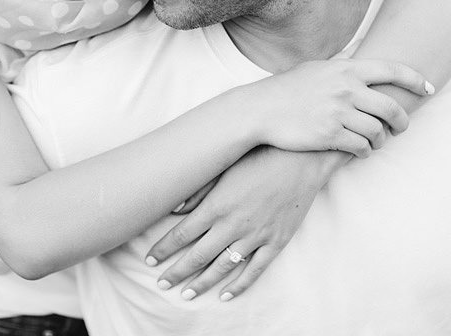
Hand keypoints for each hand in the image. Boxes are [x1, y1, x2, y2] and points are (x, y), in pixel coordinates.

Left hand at [145, 147, 337, 301]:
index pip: (181, 234)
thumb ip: (199, 191)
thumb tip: (174, 208)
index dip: (163, 249)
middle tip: (161, 283)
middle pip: (198, 256)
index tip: (150, 259)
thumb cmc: (259, 157)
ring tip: (186, 294)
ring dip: (202, 283)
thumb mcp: (224, 168)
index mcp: (217, 206)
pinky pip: (255, 270)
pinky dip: (239, 285)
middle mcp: (232, 225)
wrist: (300, 160)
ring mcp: (255, 236)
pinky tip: (225, 295)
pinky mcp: (275, 242)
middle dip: (176, 271)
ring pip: (223, 267)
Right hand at [243, 58, 432, 155]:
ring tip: (375, 143)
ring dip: (381, 141)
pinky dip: (365, 151)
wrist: (261, 110)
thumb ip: (343, 64)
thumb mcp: (317, 68)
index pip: (392, 70)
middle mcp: (346, 89)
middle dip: (402, 122)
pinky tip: (360, 151)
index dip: (415, 79)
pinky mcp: (330, 135)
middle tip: (401, 128)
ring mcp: (338, 113)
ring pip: (378, 132)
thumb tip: (363, 52)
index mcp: (346, 70)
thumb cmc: (288, 89)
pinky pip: (361, 147)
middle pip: (391, 108)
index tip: (428, 89)